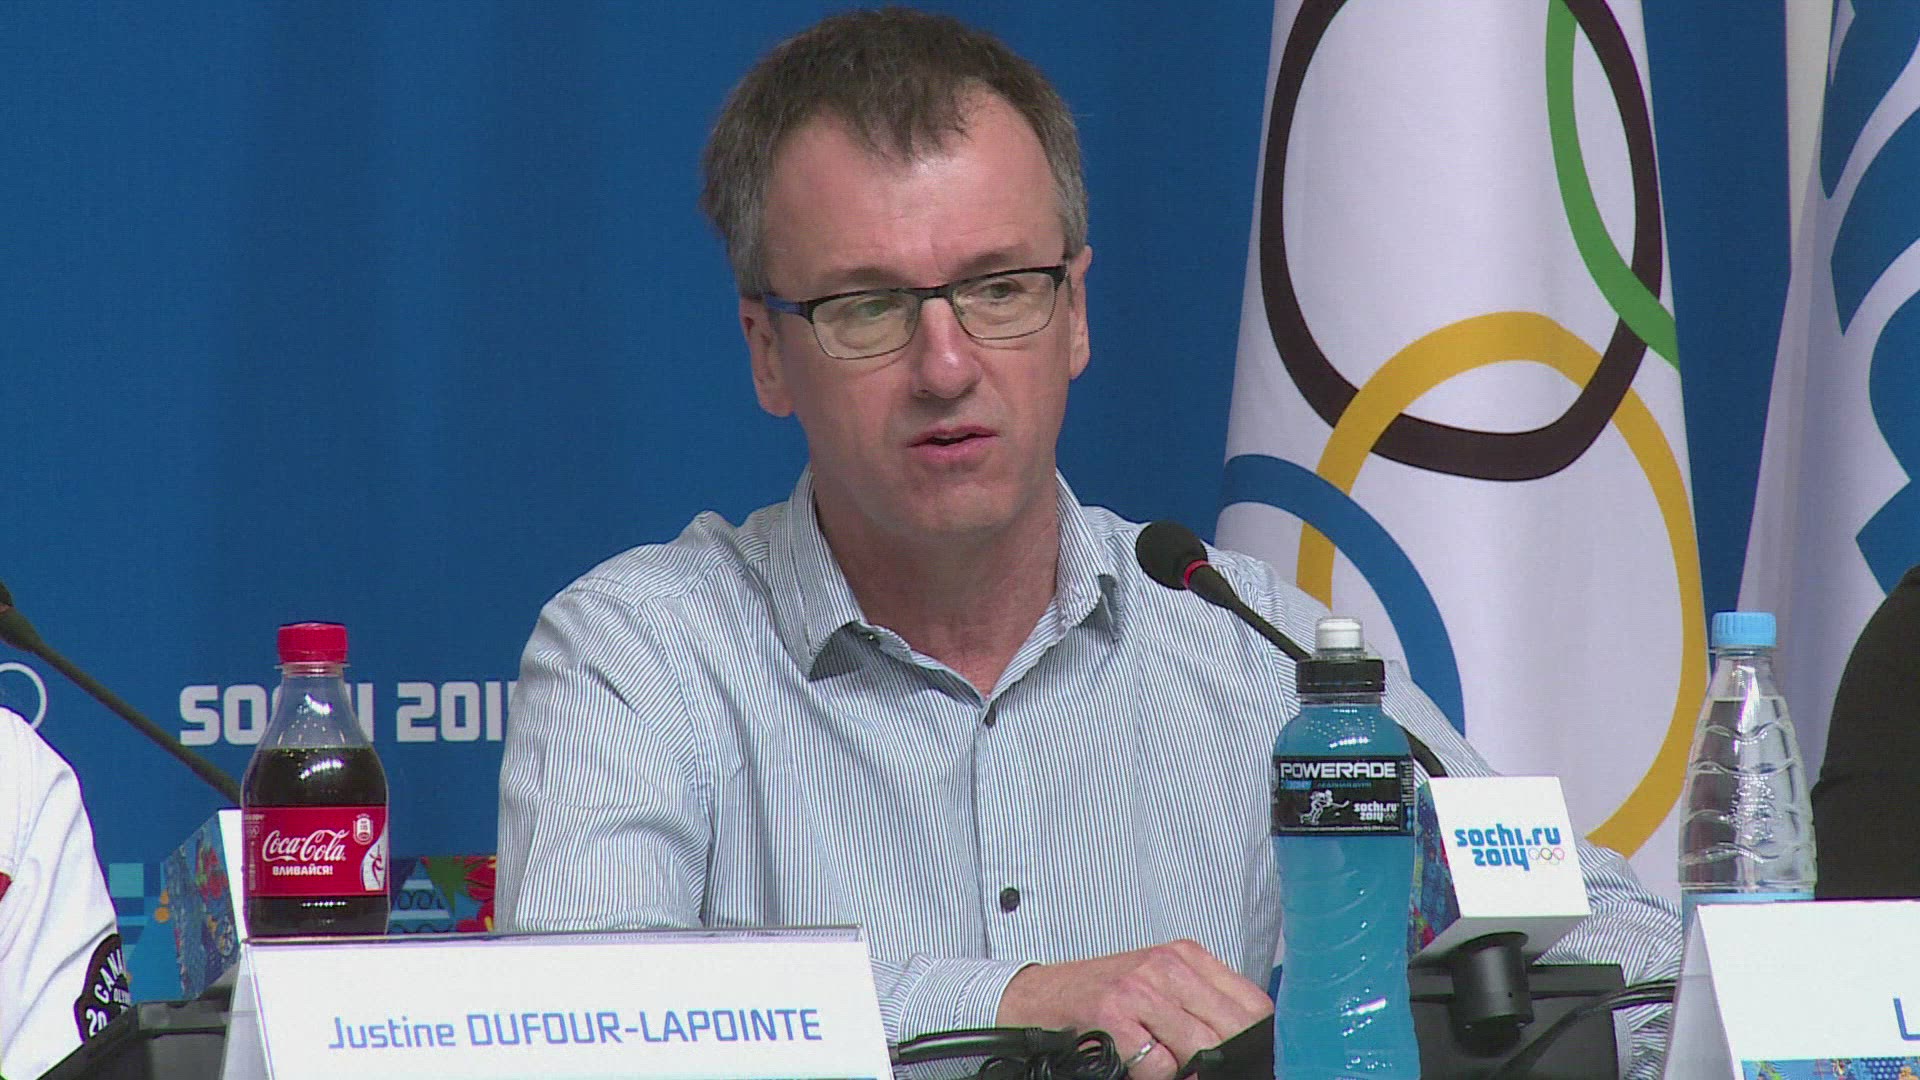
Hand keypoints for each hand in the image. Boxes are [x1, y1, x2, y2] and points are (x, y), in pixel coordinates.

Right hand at [995, 940, 1272, 1079]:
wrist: (1040, 997)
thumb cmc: (1105, 996)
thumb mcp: (1161, 986)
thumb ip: (1202, 1005)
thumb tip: (1246, 1045)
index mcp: (1186, 955)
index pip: (1253, 1004)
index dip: (1255, 1039)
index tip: (1244, 1056)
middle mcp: (1166, 965)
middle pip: (1232, 1028)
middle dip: (1223, 1058)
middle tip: (1202, 1066)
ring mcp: (1139, 988)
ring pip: (1201, 1047)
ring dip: (1187, 1067)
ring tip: (1162, 1060)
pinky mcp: (1113, 1014)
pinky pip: (1160, 1065)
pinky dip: (1153, 1075)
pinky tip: (1134, 1060)